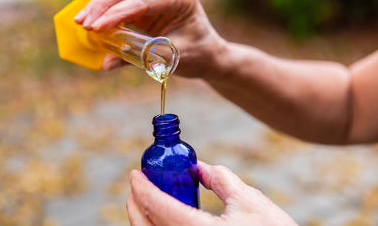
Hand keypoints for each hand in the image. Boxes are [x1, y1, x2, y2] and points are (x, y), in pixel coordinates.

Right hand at [74, 0, 224, 78]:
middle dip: (103, 6)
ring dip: (101, 8)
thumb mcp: (171, 58)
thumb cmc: (197, 55)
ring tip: (82, 24)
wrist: (209, 56)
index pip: (143, 0)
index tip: (97, 27)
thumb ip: (139, 57)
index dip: (118, 13)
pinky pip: (123, 7)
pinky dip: (108, 17)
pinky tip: (93, 26)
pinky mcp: (147, 7)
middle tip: (84, 23)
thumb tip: (106, 63)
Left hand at [127, 161, 297, 225]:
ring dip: (143, 218)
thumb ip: (220, 179)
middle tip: (137, 186)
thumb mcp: (249, 200)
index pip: (160, 208)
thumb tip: (198, 167)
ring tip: (148, 199)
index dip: (143, 189)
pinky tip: (164, 217)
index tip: (135, 174)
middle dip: (135, 204)